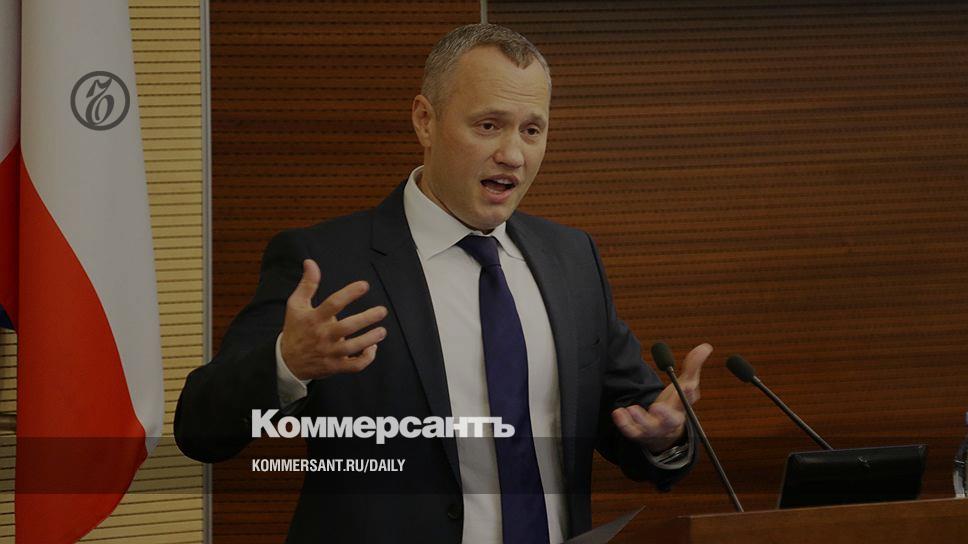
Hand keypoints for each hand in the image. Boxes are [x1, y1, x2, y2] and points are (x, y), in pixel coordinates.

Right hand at [280, 259, 387, 379]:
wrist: (286, 362)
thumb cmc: (295, 329)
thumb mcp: (296, 305)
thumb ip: (307, 284)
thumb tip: (310, 262)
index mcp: (314, 318)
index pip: (333, 303)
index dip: (349, 293)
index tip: (364, 285)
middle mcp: (323, 335)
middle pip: (347, 327)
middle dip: (366, 319)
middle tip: (382, 311)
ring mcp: (330, 352)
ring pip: (353, 347)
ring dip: (370, 339)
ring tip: (382, 331)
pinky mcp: (335, 366)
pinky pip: (354, 365)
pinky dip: (366, 358)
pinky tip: (373, 348)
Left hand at [611, 343, 711, 453]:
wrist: (664, 431)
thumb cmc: (675, 404)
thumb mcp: (684, 384)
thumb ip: (692, 366)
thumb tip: (706, 346)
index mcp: (681, 408)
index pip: (687, 402)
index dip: (688, 396)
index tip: (689, 388)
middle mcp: (669, 421)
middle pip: (669, 420)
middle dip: (665, 414)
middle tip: (657, 406)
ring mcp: (654, 428)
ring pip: (648, 428)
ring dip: (640, 420)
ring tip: (632, 409)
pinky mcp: (639, 433)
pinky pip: (632, 431)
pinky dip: (624, 424)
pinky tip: (618, 412)